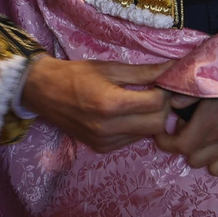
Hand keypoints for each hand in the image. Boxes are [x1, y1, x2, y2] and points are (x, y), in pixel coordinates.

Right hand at [20, 56, 187, 152]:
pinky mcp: (101, 149)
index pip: (156, 104)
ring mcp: (103, 142)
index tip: (164, 82)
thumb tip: (174, 68)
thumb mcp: (111, 68)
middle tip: (157, 92)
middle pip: (156, 124)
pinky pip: (131, 140)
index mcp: (110, 104)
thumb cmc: (78, 74)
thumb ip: (145, 72)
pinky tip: (128, 114)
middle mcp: (108, 128)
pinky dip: (137, 127)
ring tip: (142, 102)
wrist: (44, 92)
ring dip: (151, 118)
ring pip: (146, 134)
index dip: (166, 91)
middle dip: (163, 107)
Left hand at [154, 63, 217, 175]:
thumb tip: (171, 101)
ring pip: (205, 165)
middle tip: (187, 129)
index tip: (165, 130)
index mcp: (208, 121)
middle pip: (189, 156)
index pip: (176, 144)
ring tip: (204, 139)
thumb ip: (191, 93)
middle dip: (183, 144)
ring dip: (200, 154)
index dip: (165, 139)